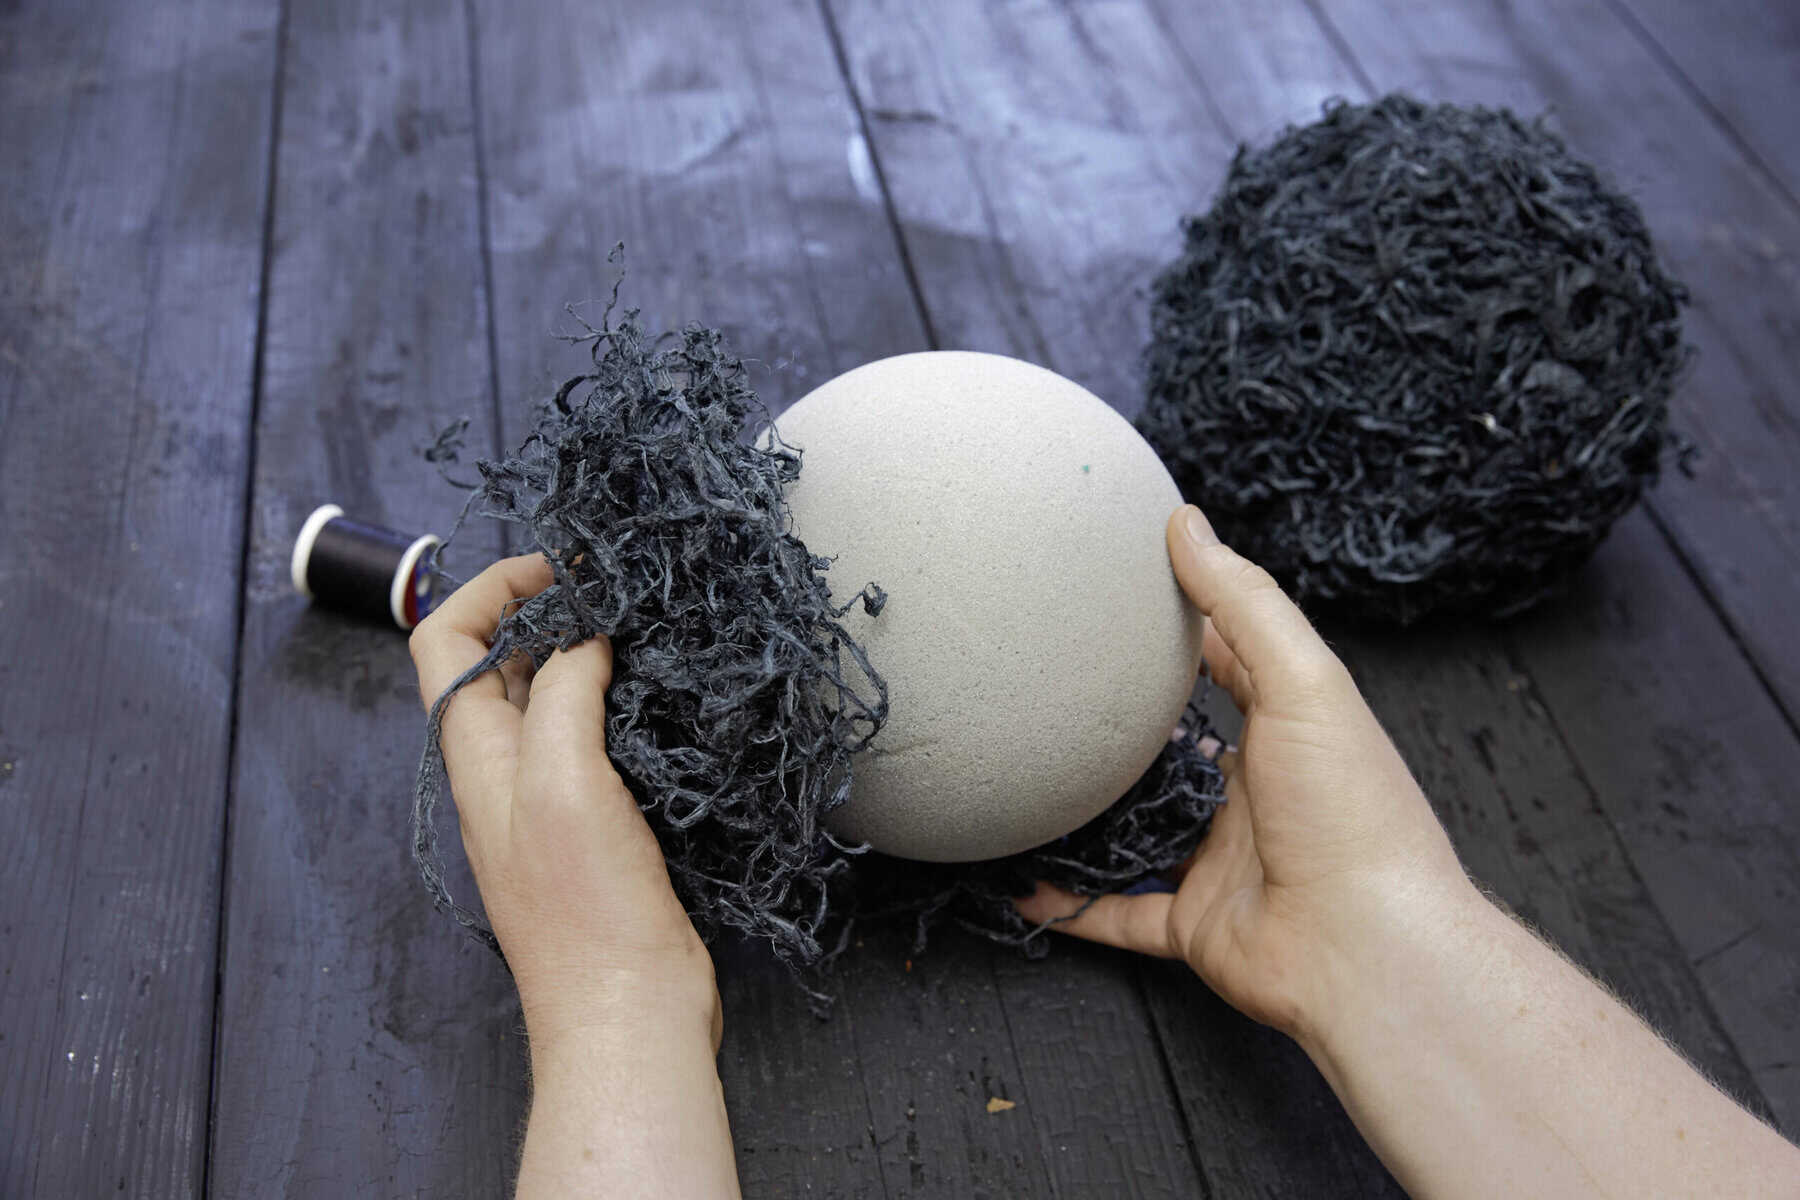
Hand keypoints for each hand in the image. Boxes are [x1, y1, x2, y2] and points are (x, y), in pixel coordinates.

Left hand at [408, 555, 719, 1056]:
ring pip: (555, 699)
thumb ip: (564, 695)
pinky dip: (624, 704)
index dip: (492, 589)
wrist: (628, 1013)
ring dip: (591, 654)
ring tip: (646, 628)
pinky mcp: (599, 826)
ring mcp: (552, 800)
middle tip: (616, 588)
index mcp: (477, 755)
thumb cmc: (588, 912)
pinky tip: (667, 697)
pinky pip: (599, 741)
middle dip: (550, 610)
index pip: (447, 640)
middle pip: (500, 663)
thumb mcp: (567, 782)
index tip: (563, 568)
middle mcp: (505, 771)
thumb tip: (582, 632)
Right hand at [1017, 506, 1477, 1041]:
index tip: (1116, 596)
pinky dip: (1070, 902)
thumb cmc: (1352, 810)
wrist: (1373, 951)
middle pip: (1175, 749)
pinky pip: (1117, 911)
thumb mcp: (1304, 683)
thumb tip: (1187, 521)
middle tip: (1048, 690)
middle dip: (1119, 725)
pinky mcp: (1194, 924)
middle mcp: (1253, 793)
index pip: (1228, 663)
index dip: (1180, 627)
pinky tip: (1022, 883)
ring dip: (1087, 811)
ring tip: (1024, 778)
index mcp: (1288, 731)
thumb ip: (1243, 602)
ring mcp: (1221, 861)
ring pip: (1138, 829)